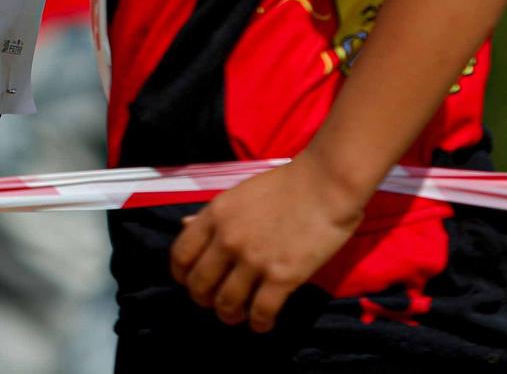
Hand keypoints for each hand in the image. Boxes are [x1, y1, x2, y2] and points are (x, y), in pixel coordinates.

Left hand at [170, 156, 367, 333]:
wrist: (326, 183)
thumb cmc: (286, 184)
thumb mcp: (239, 193)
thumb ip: (212, 215)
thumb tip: (183, 225)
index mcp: (215, 215)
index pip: (180, 255)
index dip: (182, 275)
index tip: (192, 282)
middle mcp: (228, 239)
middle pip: (199, 285)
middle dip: (204, 300)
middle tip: (216, 302)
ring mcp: (254, 260)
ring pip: (226, 304)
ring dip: (230, 315)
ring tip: (239, 315)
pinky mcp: (282, 277)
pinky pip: (261, 312)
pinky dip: (260, 324)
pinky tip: (264, 323)